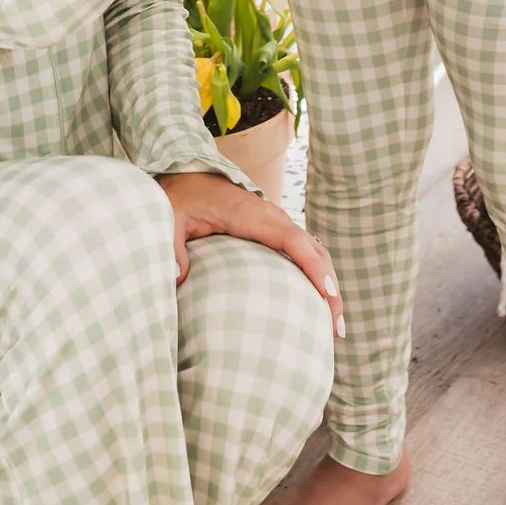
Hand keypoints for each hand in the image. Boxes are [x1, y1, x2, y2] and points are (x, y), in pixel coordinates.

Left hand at [155, 170, 343, 335]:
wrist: (187, 175)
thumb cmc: (180, 198)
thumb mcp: (169, 217)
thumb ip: (172, 246)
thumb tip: (175, 278)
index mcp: (250, 214)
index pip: (290, 238)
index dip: (311, 265)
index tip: (326, 292)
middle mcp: (271, 217)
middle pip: (313, 250)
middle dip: (330, 287)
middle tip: (336, 329)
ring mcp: (276, 224)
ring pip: (314, 252)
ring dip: (329, 285)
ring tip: (335, 328)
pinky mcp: (274, 232)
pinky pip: (304, 253)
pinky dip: (317, 276)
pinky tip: (318, 306)